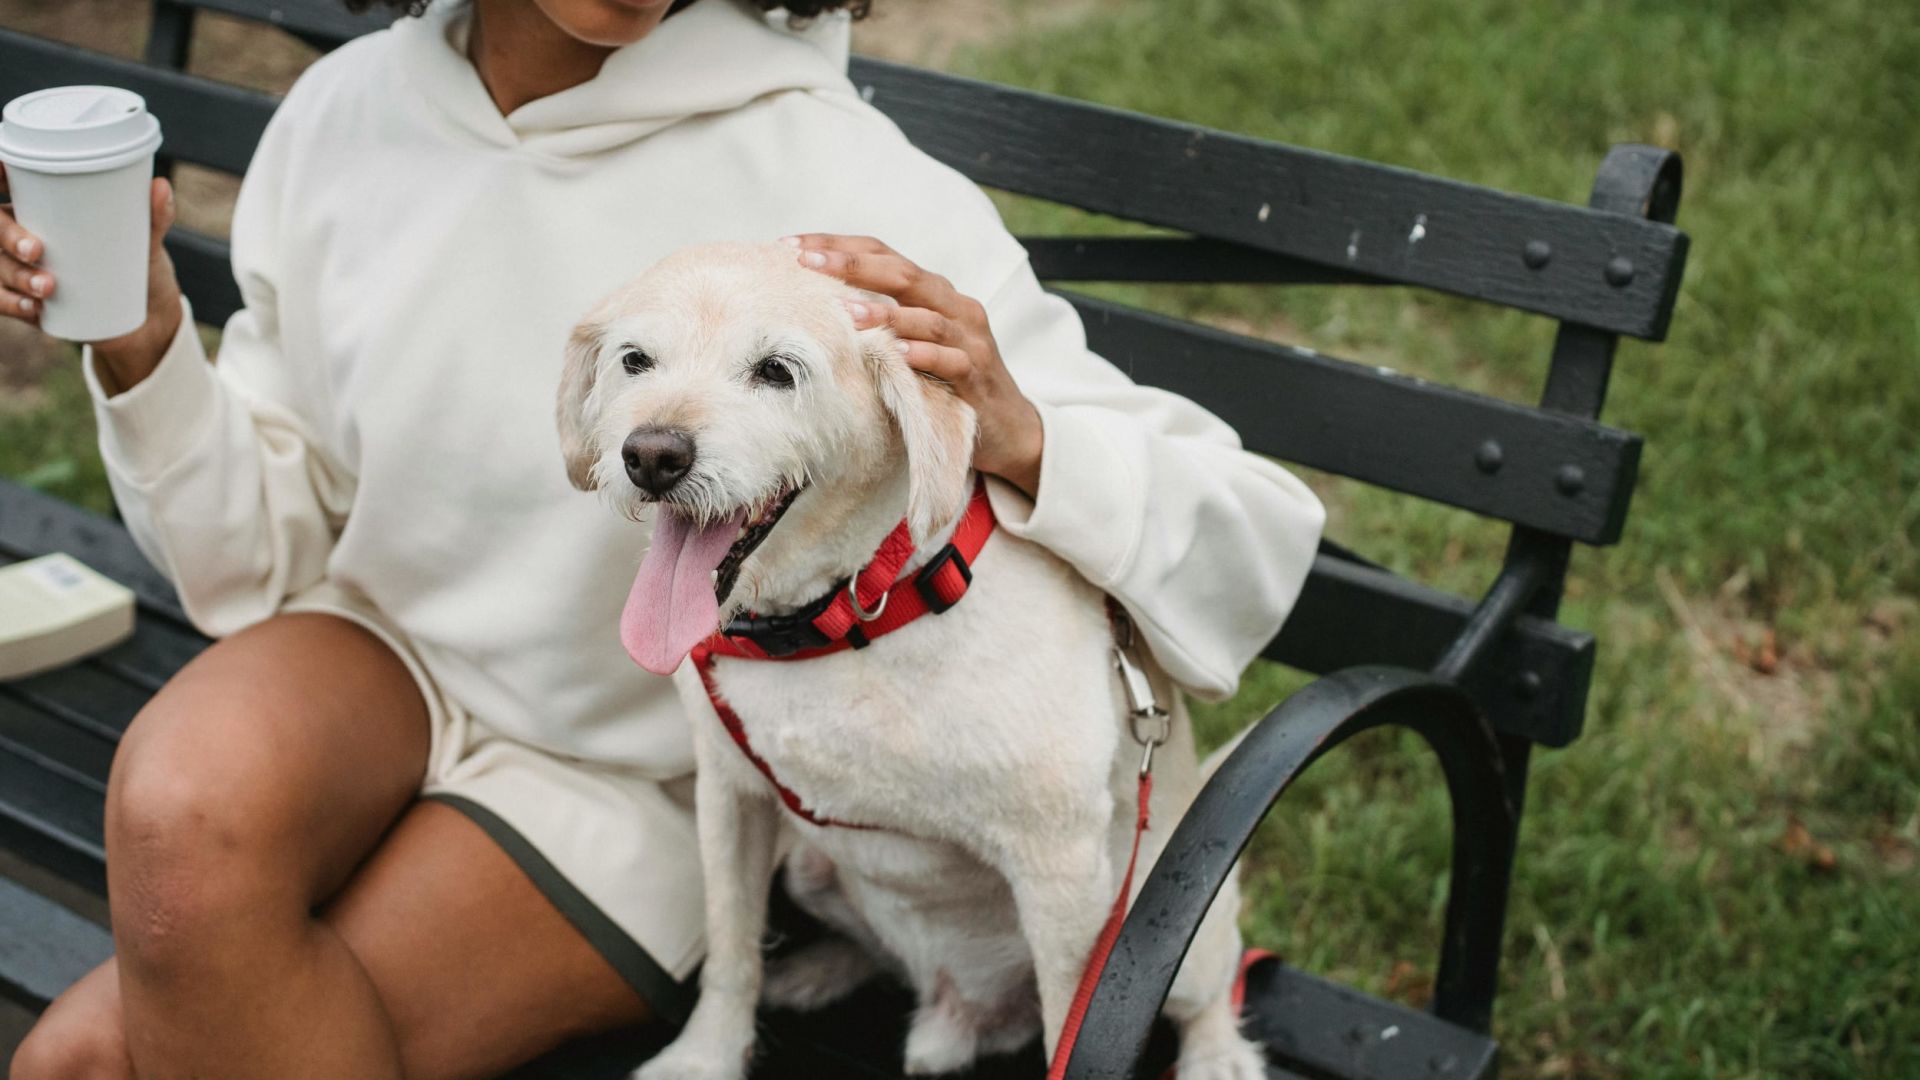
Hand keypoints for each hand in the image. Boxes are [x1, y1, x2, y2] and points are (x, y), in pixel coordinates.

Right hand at [1, 164, 182, 392]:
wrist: (147, 317)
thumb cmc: (139, 265)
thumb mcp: (146, 242)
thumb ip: (154, 216)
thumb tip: (162, 186)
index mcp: (44, 207)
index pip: (7, 183)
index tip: (3, 170)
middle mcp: (24, 233)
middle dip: (7, 236)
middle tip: (36, 251)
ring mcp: (22, 267)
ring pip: (0, 265)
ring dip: (16, 276)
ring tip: (48, 288)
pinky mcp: (28, 299)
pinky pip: (3, 300)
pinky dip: (12, 304)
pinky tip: (33, 307)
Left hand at [784, 234, 1044, 497]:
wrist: (1007, 426)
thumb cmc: (949, 382)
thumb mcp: (913, 342)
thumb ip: (880, 319)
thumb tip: (816, 306)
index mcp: (934, 292)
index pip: (883, 255)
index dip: (839, 245)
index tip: (791, 247)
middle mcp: (955, 306)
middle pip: (903, 273)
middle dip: (852, 264)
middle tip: (807, 261)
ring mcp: (970, 339)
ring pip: (927, 315)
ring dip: (886, 312)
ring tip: (847, 311)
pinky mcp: (978, 374)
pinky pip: (950, 360)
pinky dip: (924, 354)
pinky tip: (897, 354)